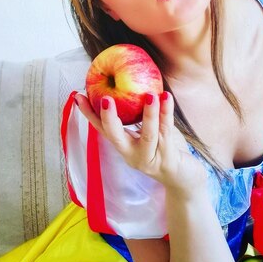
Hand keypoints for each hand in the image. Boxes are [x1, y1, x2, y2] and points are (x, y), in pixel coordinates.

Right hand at [74, 91, 206, 193]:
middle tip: (105, 99)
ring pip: (147, 135)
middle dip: (108, 118)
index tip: (78, 96)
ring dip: (149, 114)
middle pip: (115, 137)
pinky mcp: (168, 160)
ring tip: (150, 94)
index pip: (102, 129)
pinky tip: (167, 97)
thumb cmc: (164, 148)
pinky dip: (166, 114)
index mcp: (124, 146)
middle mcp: (132, 154)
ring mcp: (149, 159)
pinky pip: (167, 133)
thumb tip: (127, 82)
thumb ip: (138, 115)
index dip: (88, 113)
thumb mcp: (148, 131)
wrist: (184, 179)